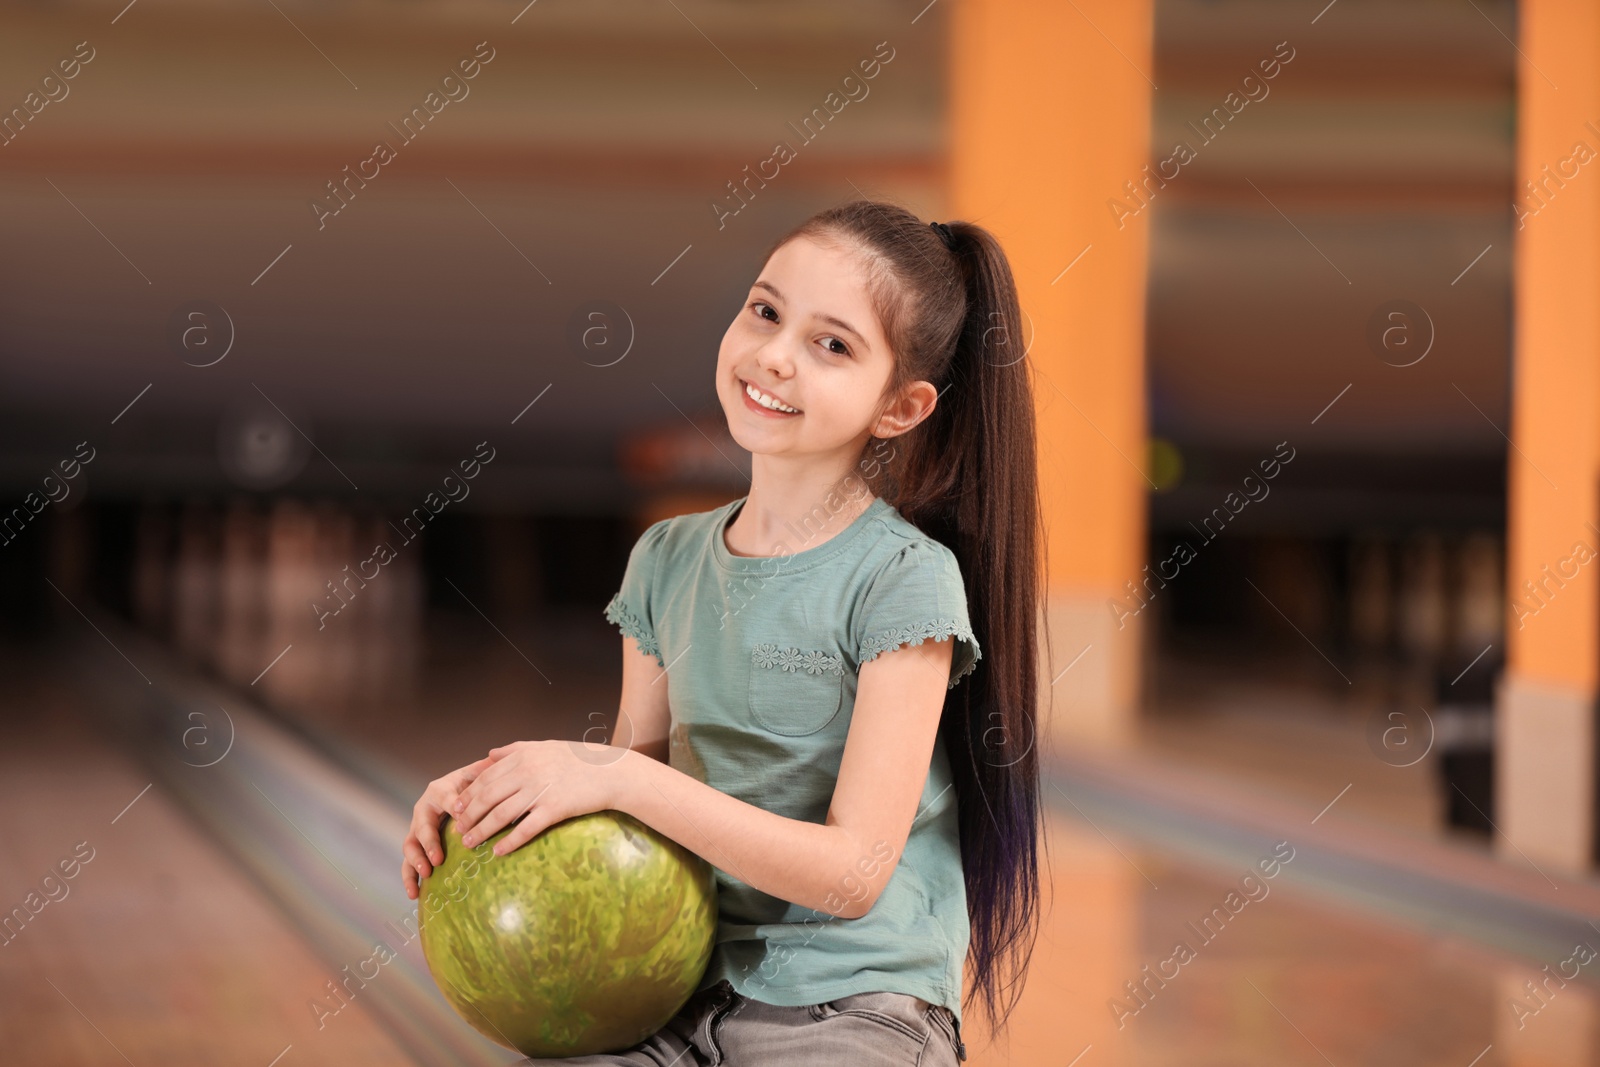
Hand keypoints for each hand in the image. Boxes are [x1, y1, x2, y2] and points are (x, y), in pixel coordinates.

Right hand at [401, 755, 494, 900]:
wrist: (457, 790)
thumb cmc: (470, 783)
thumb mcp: (477, 773)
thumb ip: (485, 769)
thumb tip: (495, 758)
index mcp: (439, 790)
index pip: (445, 798)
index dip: (452, 808)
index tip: (461, 820)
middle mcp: (424, 809)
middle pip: (421, 826)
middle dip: (429, 843)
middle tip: (438, 859)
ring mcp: (417, 829)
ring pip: (409, 846)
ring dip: (416, 861)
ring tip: (426, 874)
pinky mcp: (417, 846)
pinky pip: (408, 863)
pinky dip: (409, 879)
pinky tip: (414, 895)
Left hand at [452, 740, 626, 856]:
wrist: (610, 772)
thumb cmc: (578, 759)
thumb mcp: (544, 746)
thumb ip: (514, 749)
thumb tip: (488, 754)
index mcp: (523, 756)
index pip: (485, 777)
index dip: (467, 795)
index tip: (456, 810)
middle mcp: (528, 772)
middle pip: (488, 797)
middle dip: (469, 816)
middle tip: (458, 831)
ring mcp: (541, 791)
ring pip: (501, 814)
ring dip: (481, 831)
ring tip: (470, 844)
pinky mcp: (554, 809)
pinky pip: (526, 829)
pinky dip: (509, 842)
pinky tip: (499, 852)